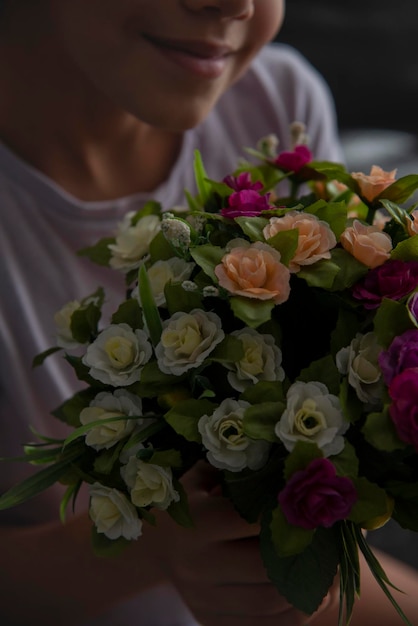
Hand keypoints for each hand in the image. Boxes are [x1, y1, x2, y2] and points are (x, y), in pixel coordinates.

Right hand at [155, 462, 333, 625]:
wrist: (156, 548)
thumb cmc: (192, 502)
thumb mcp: (205, 477)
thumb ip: (241, 469)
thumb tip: (295, 462)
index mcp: (197, 523)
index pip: (254, 520)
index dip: (290, 513)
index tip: (315, 504)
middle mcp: (196, 564)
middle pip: (266, 565)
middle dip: (305, 553)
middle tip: (333, 540)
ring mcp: (203, 598)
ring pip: (270, 601)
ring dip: (309, 586)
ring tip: (333, 569)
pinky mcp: (211, 621)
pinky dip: (294, 612)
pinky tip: (311, 593)